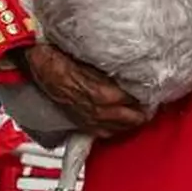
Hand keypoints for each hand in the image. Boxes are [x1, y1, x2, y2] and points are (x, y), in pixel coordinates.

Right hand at [21, 44, 148, 138]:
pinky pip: (104, 133)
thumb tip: (133, 67)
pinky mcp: (81, 123)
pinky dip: (115, 128)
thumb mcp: (90, 58)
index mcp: (104, 94)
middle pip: (132, 119)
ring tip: (138, 111)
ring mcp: (90, 120)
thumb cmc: (60, 57)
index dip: (147, 94)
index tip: (153, 88)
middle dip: (142, 111)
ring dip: (130, 121)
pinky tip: (118, 122)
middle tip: (150, 101)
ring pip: (120, 128)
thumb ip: (114, 66)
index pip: (136, 101)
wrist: (38, 64)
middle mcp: (99, 111)